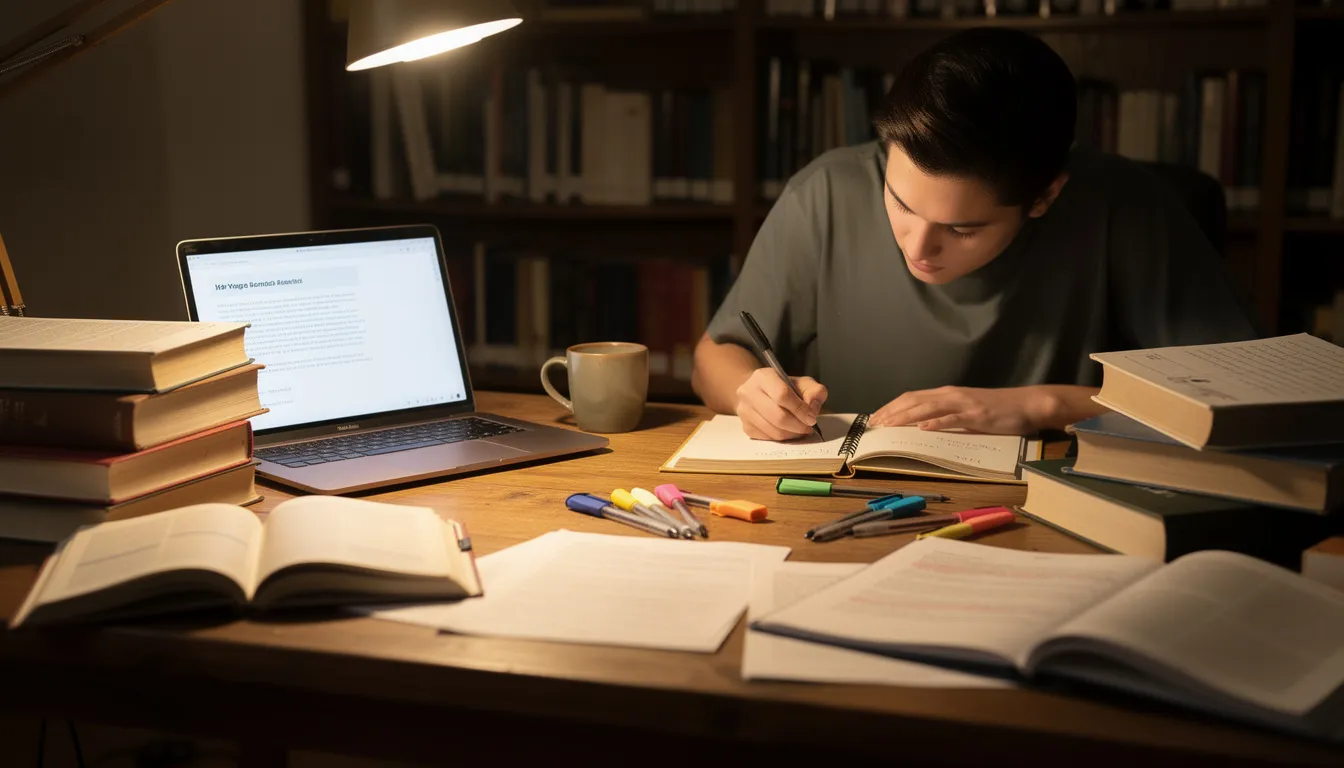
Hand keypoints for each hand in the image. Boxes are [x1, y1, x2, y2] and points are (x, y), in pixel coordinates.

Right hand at [735, 368, 827, 440]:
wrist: (759, 392)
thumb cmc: (783, 387)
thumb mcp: (802, 383)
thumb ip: (814, 391)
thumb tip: (813, 408)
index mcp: (763, 377)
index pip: (782, 395)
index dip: (800, 409)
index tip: (812, 418)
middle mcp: (748, 393)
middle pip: (777, 416)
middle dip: (798, 425)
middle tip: (808, 427)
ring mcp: (744, 411)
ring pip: (773, 431)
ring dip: (792, 434)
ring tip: (801, 430)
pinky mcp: (745, 426)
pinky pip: (768, 438)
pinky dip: (782, 438)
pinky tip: (789, 432)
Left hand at [868, 385, 1058, 434]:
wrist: (1027, 403)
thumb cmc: (997, 408)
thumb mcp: (966, 409)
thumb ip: (945, 413)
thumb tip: (921, 424)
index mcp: (947, 393)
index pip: (911, 397)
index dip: (892, 406)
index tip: (876, 417)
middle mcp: (952, 394)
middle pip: (914, 400)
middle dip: (892, 412)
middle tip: (874, 424)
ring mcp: (964, 404)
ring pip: (928, 407)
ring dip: (906, 417)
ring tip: (889, 425)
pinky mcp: (977, 415)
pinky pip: (954, 419)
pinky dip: (937, 422)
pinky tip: (923, 428)